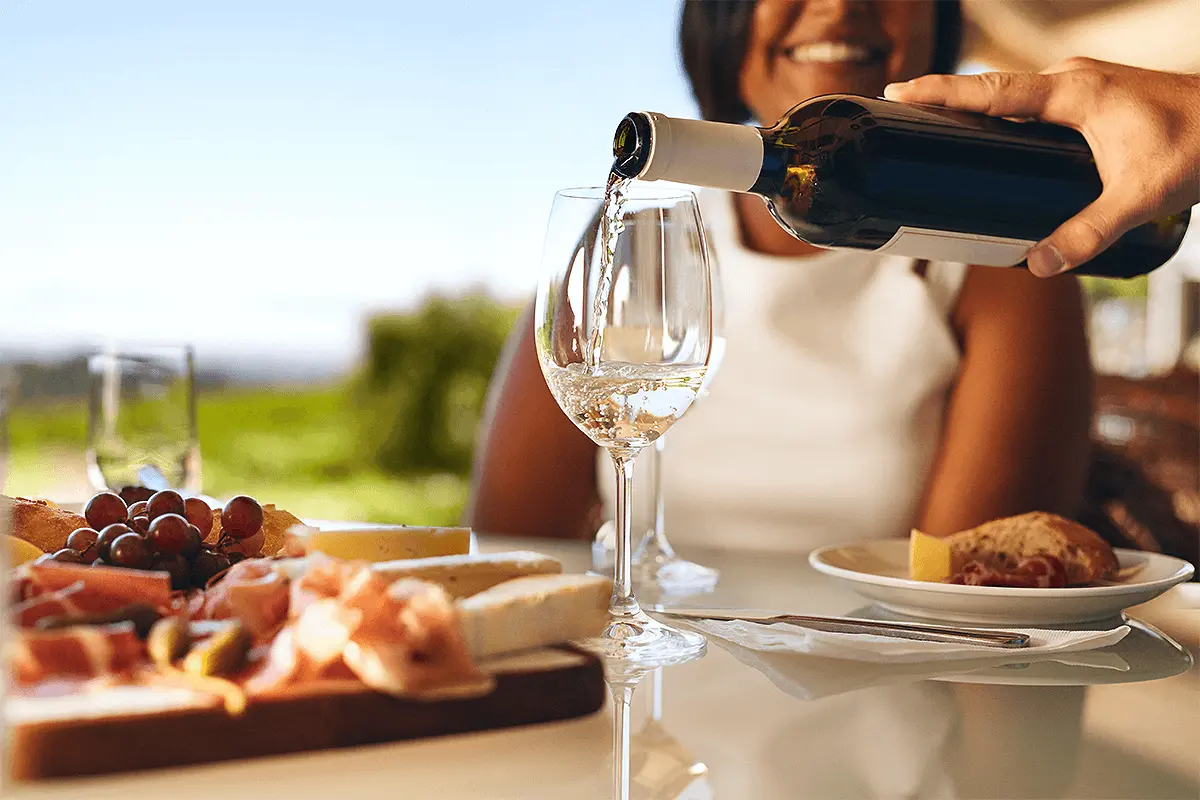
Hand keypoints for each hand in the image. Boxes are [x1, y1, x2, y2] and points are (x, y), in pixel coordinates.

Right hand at [885, 59, 1199, 276]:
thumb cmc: (1197, 144)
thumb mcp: (1139, 197)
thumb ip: (1086, 233)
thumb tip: (1038, 264)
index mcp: (1073, 93)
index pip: (990, 91)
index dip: (941, 92)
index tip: (899, 90)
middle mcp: (1072, 81)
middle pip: (992, 89)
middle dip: (944, 97)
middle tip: (900, 107)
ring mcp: (1083, 85)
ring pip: (1014, 94)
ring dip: (974, 106)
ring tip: (934, 123)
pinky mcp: (1093, 96)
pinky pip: (1033, 103)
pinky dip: (1003, 114)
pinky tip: (994, 135)